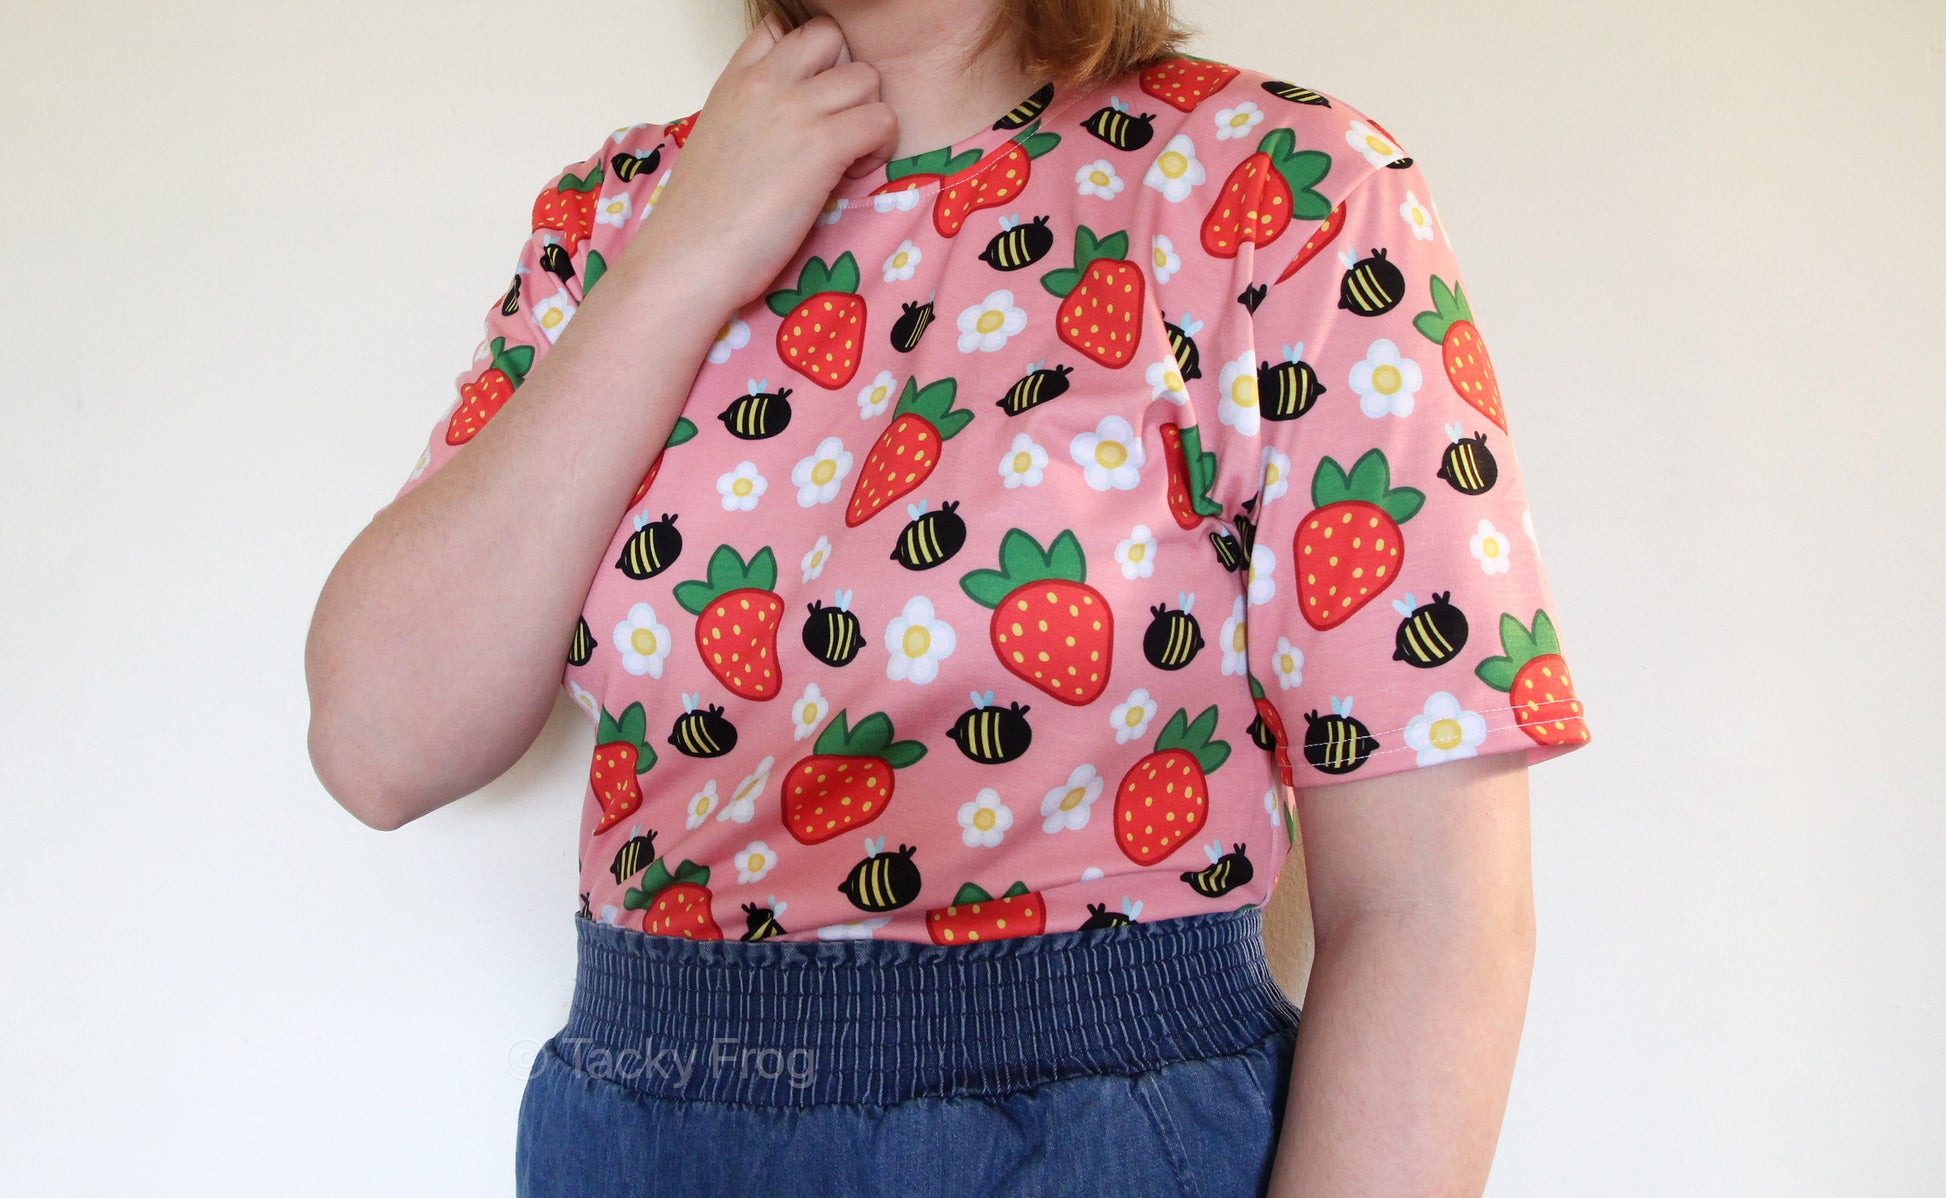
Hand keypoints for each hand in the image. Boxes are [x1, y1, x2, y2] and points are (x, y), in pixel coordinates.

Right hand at [622, 14, 899, 313]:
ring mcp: (795, 109)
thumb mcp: (717, 139)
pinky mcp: (821, 145)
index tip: (807, 102)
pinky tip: (850, 176)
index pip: (782, 29)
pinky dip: (879, 147)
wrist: (688, 255)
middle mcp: (765, 81)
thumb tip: (787, 123)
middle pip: (832, 38)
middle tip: (836, 125)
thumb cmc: (701, 217)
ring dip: (868, 115)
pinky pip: (882, 120)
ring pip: (866, 77)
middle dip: (844, 79)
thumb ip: (751, 113)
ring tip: (847, 156)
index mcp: (735, 78)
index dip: (808, 61)